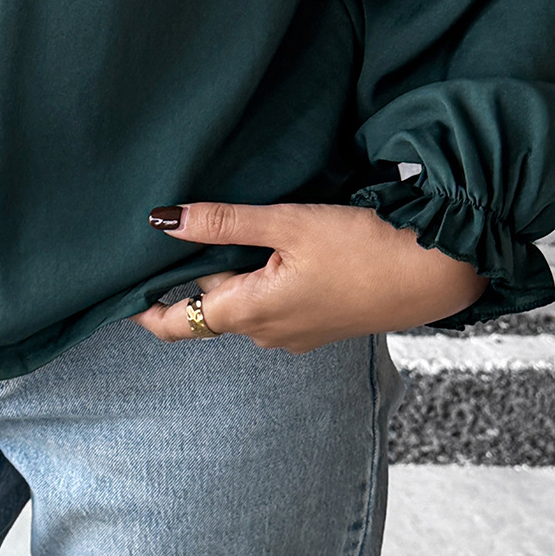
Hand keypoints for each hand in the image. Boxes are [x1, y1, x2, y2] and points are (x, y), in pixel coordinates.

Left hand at [132, 200, 485, 353]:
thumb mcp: (288, 224)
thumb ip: (224, 224)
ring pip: (241, 305)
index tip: (118, 285)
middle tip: (174, 234)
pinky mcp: (319, 324)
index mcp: (251, 314)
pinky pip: (271, 305)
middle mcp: (267, 335)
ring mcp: (295, 334)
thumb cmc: (366, 248)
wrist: (436, 274)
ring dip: (228, 276)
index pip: (176, 325)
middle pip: (208, 308)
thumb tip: (163, 220)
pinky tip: (272, 249)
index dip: (144, 308)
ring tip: (224, 233)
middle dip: (189, 277)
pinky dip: (259, 280)